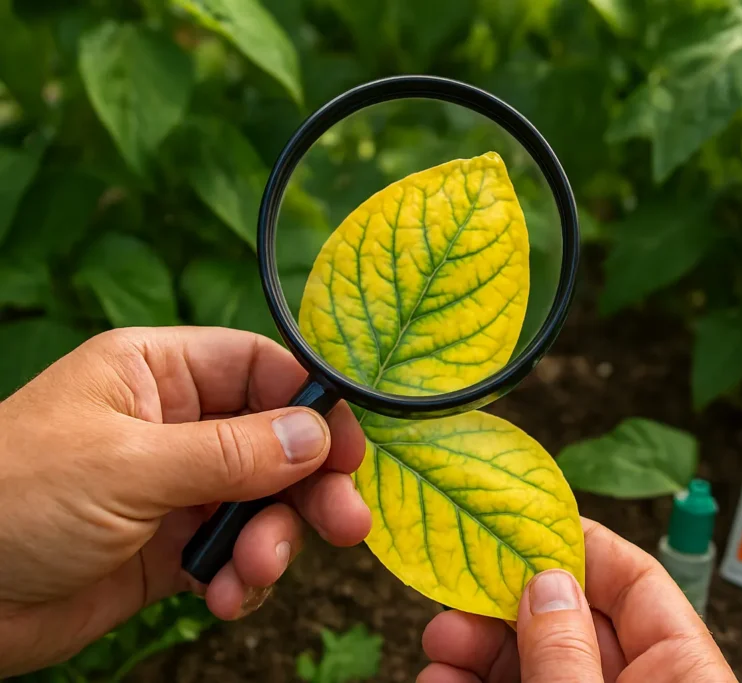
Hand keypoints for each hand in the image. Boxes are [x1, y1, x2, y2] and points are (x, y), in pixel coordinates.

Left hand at [0, 327, 370, 676]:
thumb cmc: (14, 500)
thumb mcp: (127, 466)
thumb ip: (229, 452)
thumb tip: (315, 434)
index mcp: (155, 373)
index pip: (257, 369)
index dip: (309, 405)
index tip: (348, 451)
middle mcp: (173, 425)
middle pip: (274, 442)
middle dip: (308, 485)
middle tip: (346, 525)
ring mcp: (174, 489)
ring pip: (262, 504)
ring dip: (272, 541)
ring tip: (253, 574)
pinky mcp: (169, 549)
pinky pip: (233, 555)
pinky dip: (240, 579)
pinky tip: (221, 599)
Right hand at [418, 518, 736, 681]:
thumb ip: (570, 654)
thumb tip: (545, 582)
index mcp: (682, 670)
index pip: (638, 580)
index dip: (578, 545)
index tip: (517, 523)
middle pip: (572, 621)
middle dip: (505, 604)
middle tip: (455, 595)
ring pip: (536, 663)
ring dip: (479, 650)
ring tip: (437, 646)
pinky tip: (443, 681)